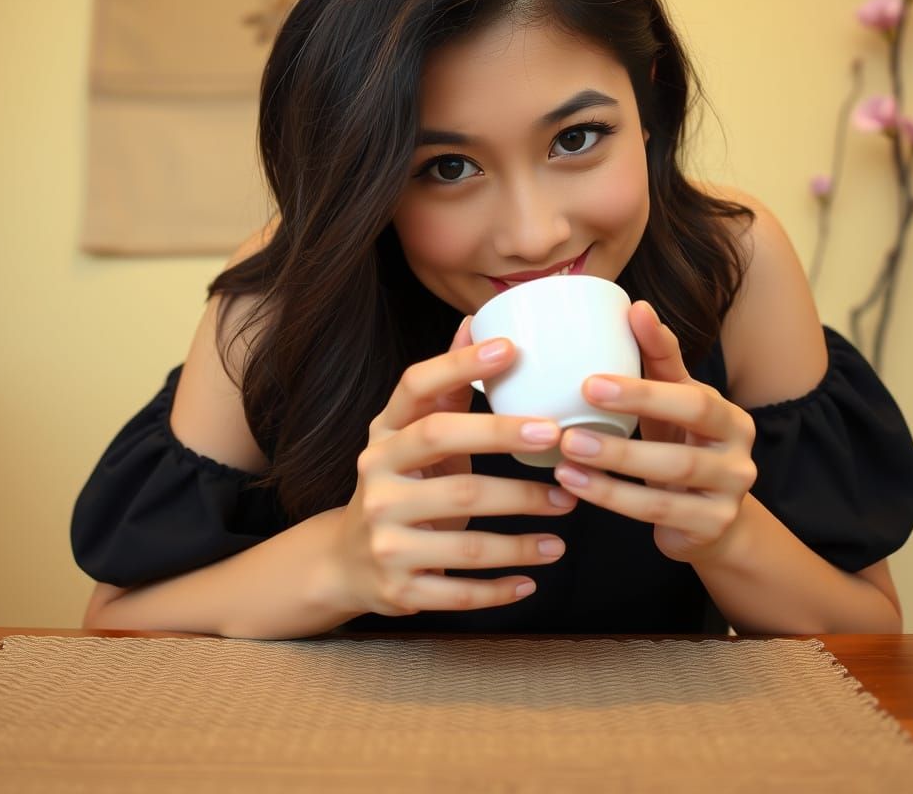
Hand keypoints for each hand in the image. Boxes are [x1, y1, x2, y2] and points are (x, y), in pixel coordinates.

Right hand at [333, 318, 577, 617]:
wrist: (346, 562)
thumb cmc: (401, 485)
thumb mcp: (414, 436)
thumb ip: (445, 388)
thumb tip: (474, 322)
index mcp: (383, 435)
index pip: (417, 389)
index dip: (460, 365)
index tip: (511, 350)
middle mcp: (376, 479)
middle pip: (445, 449)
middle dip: (504, 440)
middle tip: (559, 440)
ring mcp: (384, 536)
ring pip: (464, 531)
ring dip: (523, 528)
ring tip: (567, 512)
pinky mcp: (398, 588)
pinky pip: (459, 589)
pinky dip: (502, 587)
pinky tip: (536, 576)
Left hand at [553, 301, 756, 563]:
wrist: (710, 522)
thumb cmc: (682, 448)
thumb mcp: (673, 405)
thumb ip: (658, 361)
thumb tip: (636, 307)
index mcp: (728, 416)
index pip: (690, 394)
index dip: (644, 387)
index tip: (591, 379)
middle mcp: (738, 456)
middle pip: (686, 438)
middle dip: (629, 422)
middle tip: (576, 413)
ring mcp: (728, 496)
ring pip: (667, 481)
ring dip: (611, 467)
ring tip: (564, 454)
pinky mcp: (709, 528)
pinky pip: (655, 514)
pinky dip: (611, 498)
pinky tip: (574, 484)